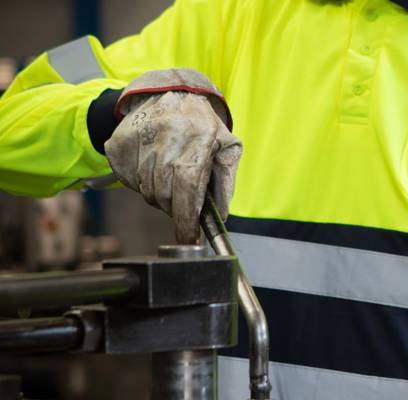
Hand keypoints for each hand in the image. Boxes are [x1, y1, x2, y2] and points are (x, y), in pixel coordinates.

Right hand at [105, 69, 241, 243]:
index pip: (188, 187)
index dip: (186, 217)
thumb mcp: (227, 147)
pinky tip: (153, 165)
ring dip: (160, 194)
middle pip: (166, 194)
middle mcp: (166, 135)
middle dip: (175, 207)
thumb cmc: (203, 125)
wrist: (167, 91)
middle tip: (183, 200)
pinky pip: (130, 181)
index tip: (188, 237)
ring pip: (147, 191)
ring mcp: (140, 138)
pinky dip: (142, 183)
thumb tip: (220, 216)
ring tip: (169, 175)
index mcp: (198, 136)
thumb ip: (226, 182)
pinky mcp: (119, 144)